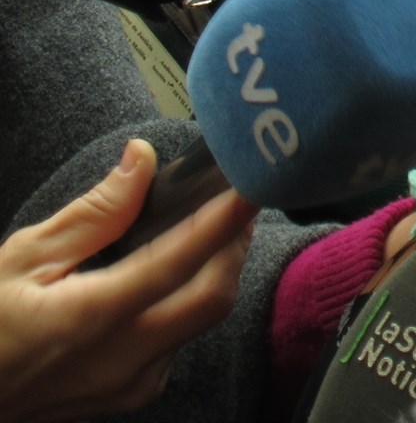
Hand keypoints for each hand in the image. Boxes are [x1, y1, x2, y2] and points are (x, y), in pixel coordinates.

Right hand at [0, 140, 256, 422]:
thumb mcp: (23, 258)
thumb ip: (94, 213)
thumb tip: (142, 159)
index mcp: (90, 319)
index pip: (180, 263)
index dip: (225, 221)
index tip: (253, 185)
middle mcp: (122, 359)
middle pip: (214, 298)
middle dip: (235, 245)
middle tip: (238, 203)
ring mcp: (131, 384)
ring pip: (203, 322)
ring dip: (216, 274)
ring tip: (212, 230)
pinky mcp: (132, 395)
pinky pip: (181, 342)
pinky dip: (189, 303)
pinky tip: (176, 277)